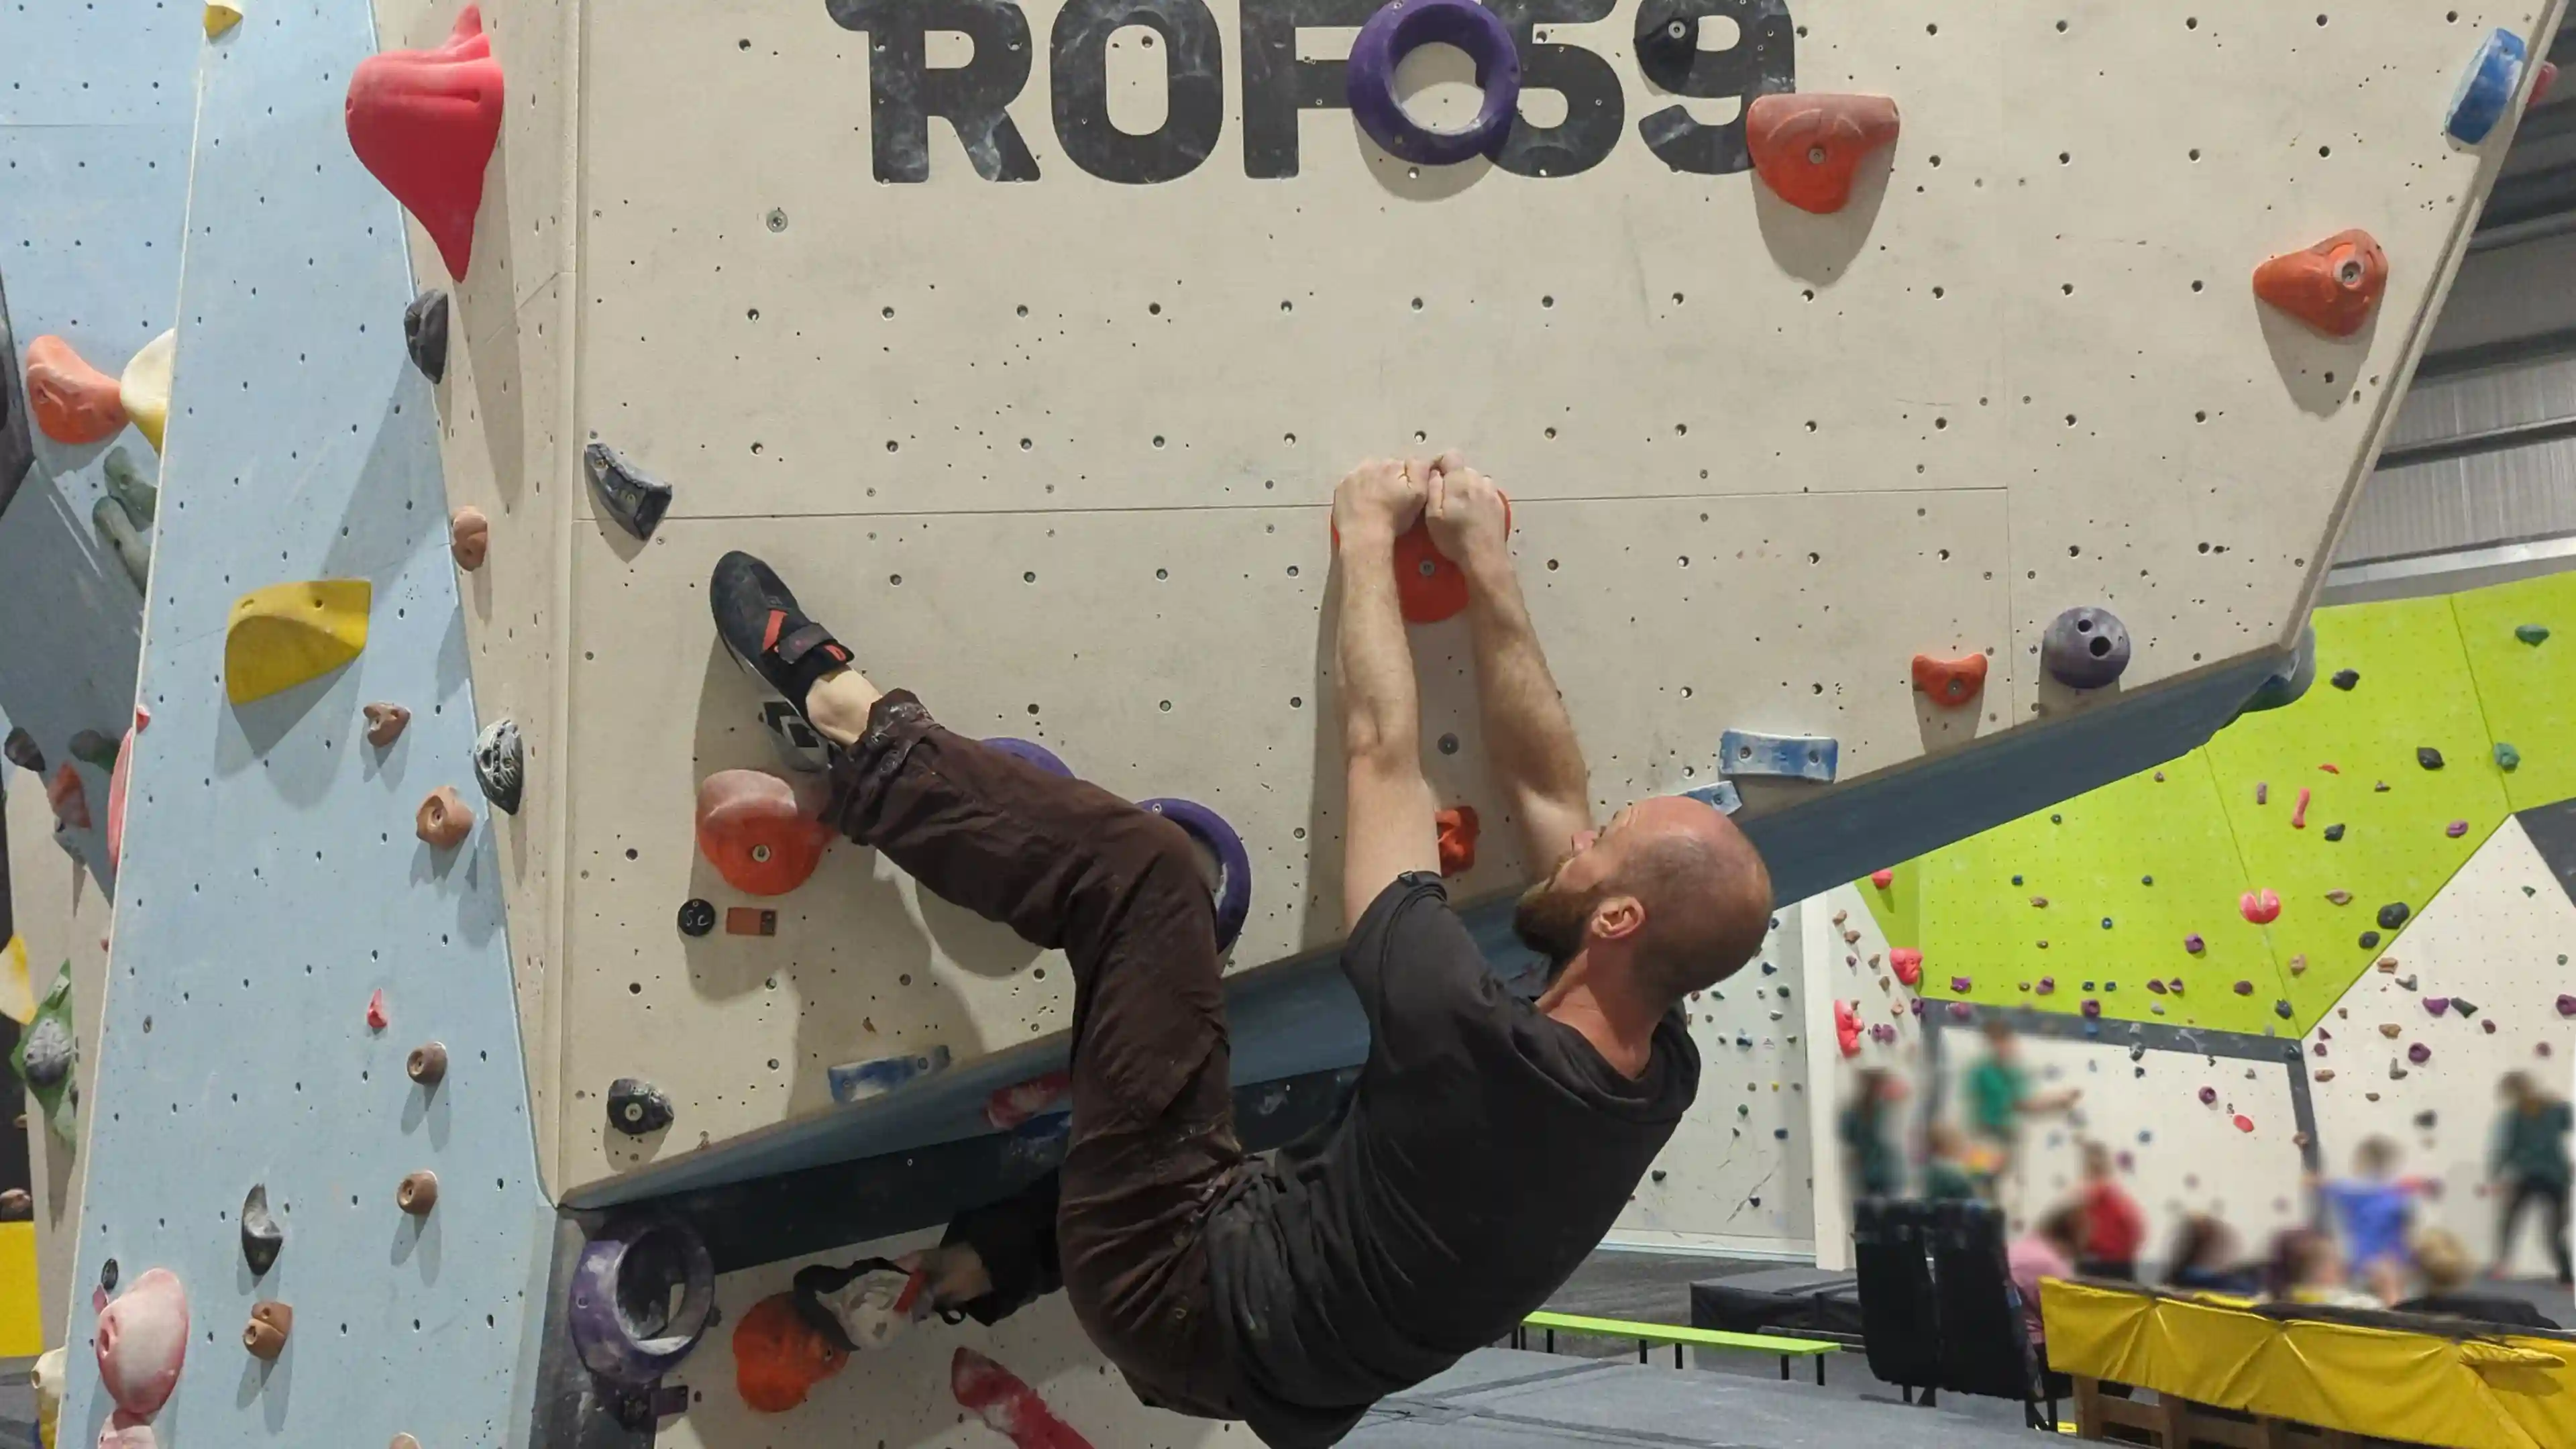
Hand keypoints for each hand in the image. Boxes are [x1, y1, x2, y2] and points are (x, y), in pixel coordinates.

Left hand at [1332, 458, 1424, 550]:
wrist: (1364, 536)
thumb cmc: (1394, 517)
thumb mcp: (1419, 494)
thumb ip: (1421, 469)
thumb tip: (1419, 459)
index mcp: (1392, 464)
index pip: (1404, 466)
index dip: (1407, 480)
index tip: (1406, 495)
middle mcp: (1371, 463)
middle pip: (1384, 468)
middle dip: (1388, 480)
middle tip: (1390, 501)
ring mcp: (1353, 475)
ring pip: (1367, 475)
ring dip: (1372, 484)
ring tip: (1375, 504)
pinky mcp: (1340, 488)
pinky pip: (1352, 485)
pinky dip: (1357, 491)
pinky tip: (1360, 505)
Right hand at [1424, 449, 1509, 573]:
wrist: (1484, 557)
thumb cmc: (1454, 538)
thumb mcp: (1433, 515)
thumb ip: (1432, 488)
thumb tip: (1435, 472)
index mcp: (1460, 480)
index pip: (1451, 455)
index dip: (1439, 463)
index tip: (1434, 478)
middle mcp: (1478, 480)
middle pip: (1463, 469)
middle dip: (1452, 480)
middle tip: (1445, 501)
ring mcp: (1492, 491)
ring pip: (1475, 480)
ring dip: (1467, 488)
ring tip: (1460, 508)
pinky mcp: (1500, 503)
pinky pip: (1485, 492)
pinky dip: (1478, 498)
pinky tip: (1473, 514)